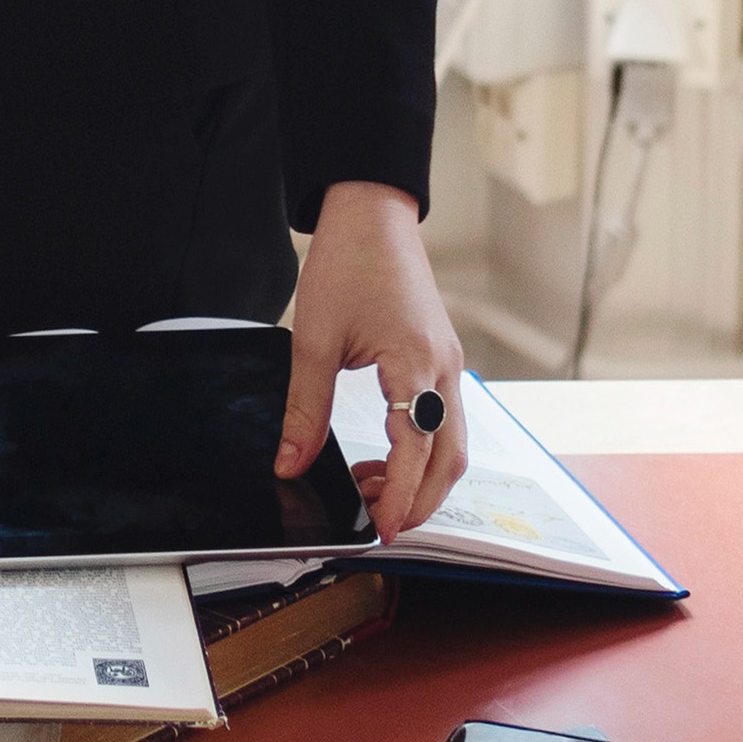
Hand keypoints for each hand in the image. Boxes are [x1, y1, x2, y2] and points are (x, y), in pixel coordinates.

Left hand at [279, 180, 466, 536]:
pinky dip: (420, 450)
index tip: (377, 529)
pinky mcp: (441, 359)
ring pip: (452, 444)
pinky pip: (443, 420)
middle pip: (451, 460)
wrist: (372, 213)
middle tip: (378, 524)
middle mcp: (445, 370)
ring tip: (368, 489)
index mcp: (417, 365)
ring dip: (421, 478)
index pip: (416, 452)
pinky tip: (381, 455)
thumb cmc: (349, 262)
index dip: (399, 498)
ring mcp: (448, 364)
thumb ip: (305, 410)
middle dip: (420, 501)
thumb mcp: (313, 340)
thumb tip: (290, 463)